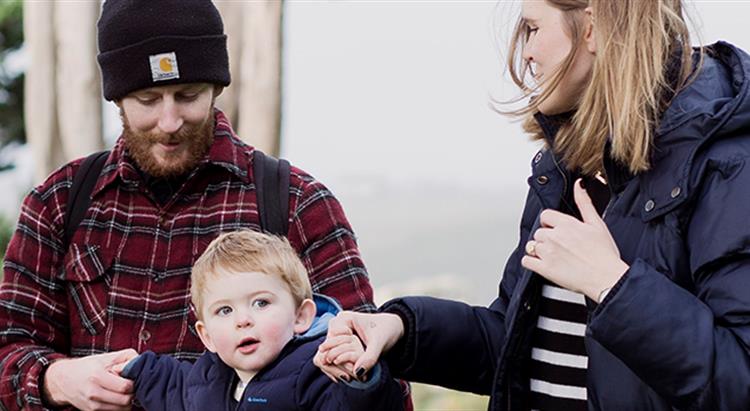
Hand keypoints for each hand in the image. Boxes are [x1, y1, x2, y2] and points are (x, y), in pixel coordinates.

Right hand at [43, 349, 138, 410]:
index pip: (125, 387)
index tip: (132, 378)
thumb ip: (127, 357)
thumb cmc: (87, 367)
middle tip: (129, 386)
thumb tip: (140, 364)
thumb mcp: (106, 357)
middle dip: (132, 393)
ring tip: (122, 391)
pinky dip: (119, 406)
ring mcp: (92, 405)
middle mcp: (93, 393)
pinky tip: (115, 397)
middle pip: (125, 401)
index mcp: (97, 376)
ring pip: (122, 409)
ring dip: (126, 401)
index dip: (133, 382)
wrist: (63, 380)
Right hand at [315, 311, 403, 381]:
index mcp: (344, 319)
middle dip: (335, 365)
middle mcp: (336, 327)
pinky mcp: (338, 346)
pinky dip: (337, 369)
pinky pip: (330, 359)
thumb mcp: (380, 343)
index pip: (331, 339)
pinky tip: (348, 377)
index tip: (352, 366)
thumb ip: (369, 357)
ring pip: (324, 356)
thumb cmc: (386, 330)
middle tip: (349, 377)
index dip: (338, 354)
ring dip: (335, 369)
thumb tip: (357, 372)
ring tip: (349, 378)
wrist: (393, 329)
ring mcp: (336, 337)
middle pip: (324, 349)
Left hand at [521, 179, 628, 300]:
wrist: (607, 279)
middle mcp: (555, 236)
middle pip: (538, 232)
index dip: (549, 223)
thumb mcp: (597, 224)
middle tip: (558, 246)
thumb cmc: (605, 254)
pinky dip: (531, 262)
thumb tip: (578, 185)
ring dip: (538, 250)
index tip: (556, 230)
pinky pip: (526, 261)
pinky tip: (541, 263)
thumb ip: (584, 203)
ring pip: (531, 246)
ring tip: (551, 256)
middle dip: (546, 238)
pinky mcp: (545, 269)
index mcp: (567, 224)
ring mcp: (548, 253)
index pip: (545, 215)